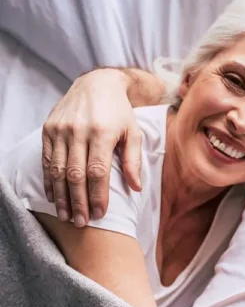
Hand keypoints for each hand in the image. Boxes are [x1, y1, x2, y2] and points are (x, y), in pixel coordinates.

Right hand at [42, 68, 142, 226]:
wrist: (97, 84)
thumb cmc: (120, 112)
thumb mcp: (133, 132)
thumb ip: (133, 160)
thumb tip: (135, 188)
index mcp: (102, 132)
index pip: (97, 171)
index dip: (97, 195)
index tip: (100, 214)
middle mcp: (78, 131)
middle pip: (75, 174)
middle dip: (78, 201)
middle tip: (82, 223)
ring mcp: (60, 130)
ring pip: (58, 170)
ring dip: (61, 196)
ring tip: (66, 216)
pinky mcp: (48, 129)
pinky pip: (47, 159)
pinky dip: (49, 180)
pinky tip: (54, 196)